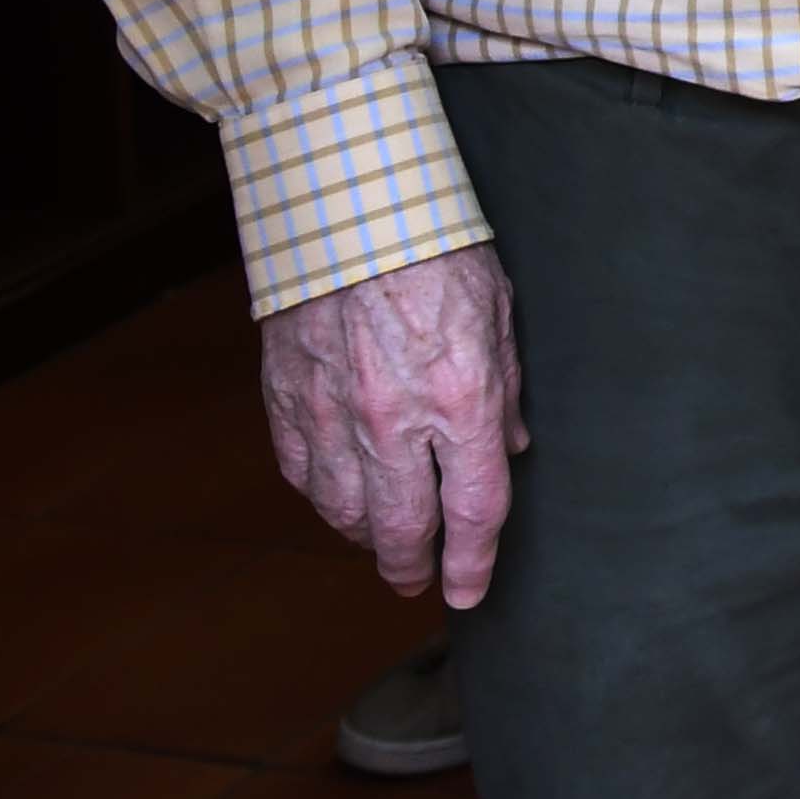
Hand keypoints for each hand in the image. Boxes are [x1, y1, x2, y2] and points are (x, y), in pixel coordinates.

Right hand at [256, 245, 528, 603]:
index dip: (472, 562)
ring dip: (366, 537)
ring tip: (382, 543)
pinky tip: (338, 499)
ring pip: (345, 512)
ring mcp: (332, 415)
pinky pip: (303, 475)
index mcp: (461, 400)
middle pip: (401, 528)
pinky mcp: (287, 400)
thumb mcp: (499, 314)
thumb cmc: (436, 250)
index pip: (473, 509)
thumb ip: (505, 390)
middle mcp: (394, 420)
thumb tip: (512, 447)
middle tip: (418, 579)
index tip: (468, 590)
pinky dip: (322, 498)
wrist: (345, 208)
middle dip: (413, 565)